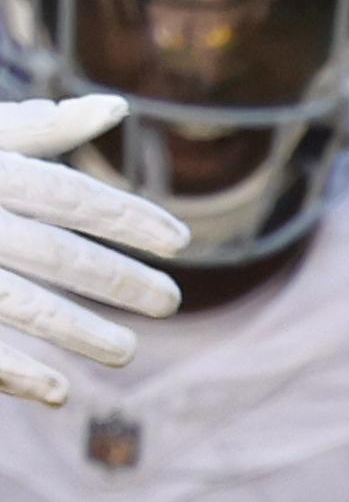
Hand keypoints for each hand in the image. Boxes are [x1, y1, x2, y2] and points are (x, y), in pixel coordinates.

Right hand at [0, 96, 186, 405]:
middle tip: (169, 302)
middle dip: (118, 279)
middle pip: (56, 254)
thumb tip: (115, 108)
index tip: (179, 242)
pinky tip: (56, 393)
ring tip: (126, 353)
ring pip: (21, 304)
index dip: (129, 217)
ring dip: (78, 332)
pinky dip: (13, 370)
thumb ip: (39, 130)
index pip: (70, 196)